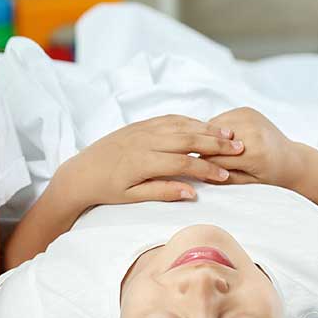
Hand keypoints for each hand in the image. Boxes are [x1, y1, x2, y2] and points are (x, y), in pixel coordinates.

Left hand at [53, 114, 242, 208]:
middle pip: (187, 139)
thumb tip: (192, 193)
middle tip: (238, 148)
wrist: (80, 172)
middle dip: (215, 144)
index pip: (183, 163)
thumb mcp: (131, 197)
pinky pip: (168, 119)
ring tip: (227, 135)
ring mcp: (141, 130)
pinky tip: (202, 125)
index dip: (207, 169)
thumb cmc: (106, 189)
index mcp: (142, 162)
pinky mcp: (138, 124)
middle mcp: (144, 141)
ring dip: (205, 129)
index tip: (225, 175)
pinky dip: (188, 121)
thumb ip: (162, 192)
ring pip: (180, 126)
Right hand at [200, 107, 305, 188]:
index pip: (213, 159)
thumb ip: (222, 178)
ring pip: (212, 127)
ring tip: (213, 148)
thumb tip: (197, 173)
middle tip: (202, 158)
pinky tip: (223, 138)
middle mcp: (252, 131)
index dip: (205, 167)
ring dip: (209, 138)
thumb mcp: (246, 182)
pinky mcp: (246, 110)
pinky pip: (220, 119)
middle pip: (211, 141)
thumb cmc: (270, 174)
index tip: (201, 171)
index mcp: (253, 153)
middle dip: (205, 151)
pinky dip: (216, 129)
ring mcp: (249, 117)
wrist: (291, 158)